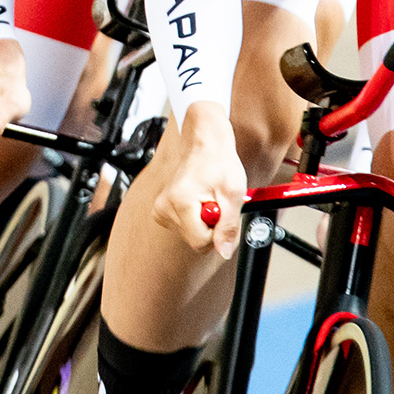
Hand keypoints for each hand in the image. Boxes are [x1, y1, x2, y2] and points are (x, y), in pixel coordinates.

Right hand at [152, 102, 245, 258]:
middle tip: (217, 202)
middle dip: (211, 225)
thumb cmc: (218, 161)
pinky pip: (184, 226)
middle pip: (194, 240)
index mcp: (179, 202)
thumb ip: (228, 226)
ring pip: (190, 234)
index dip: (218, 230)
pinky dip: (196, 216)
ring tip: (208, 196)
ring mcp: (161, 209)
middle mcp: (164, 207)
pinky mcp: (161, 210)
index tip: (222, 210)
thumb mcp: (233, 193)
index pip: (201, 241)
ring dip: (204, 220)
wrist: (205, 142)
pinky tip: (199, 198)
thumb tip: (223, 252)